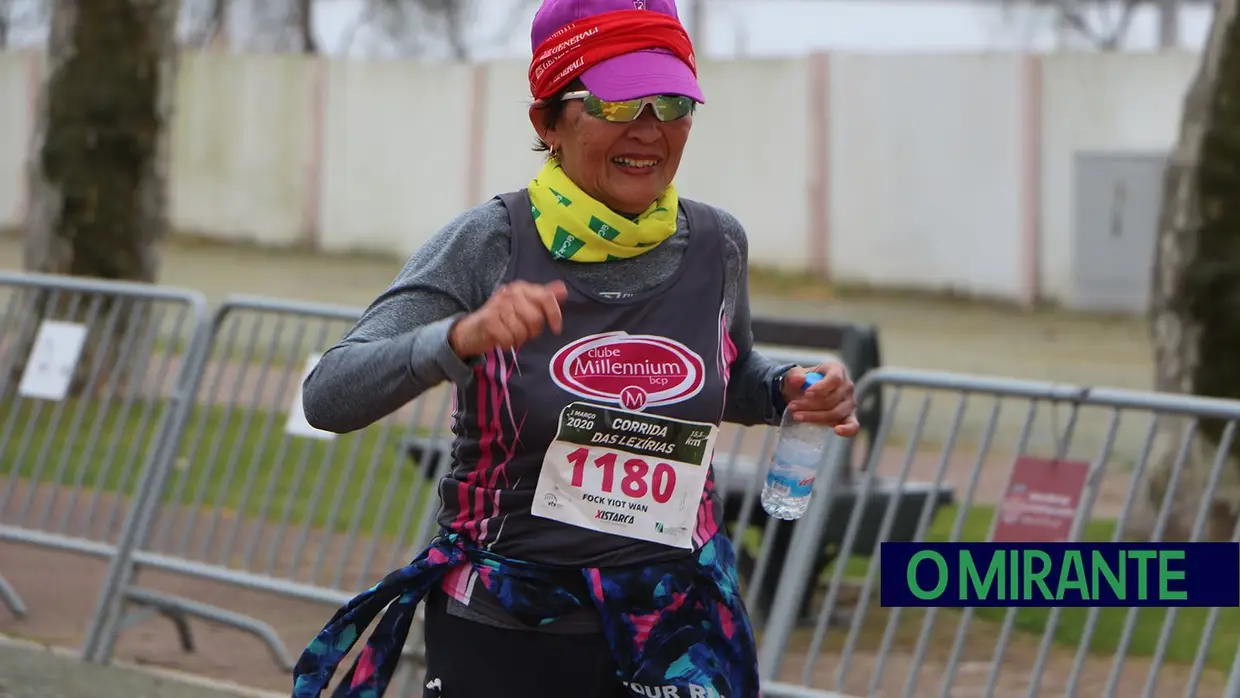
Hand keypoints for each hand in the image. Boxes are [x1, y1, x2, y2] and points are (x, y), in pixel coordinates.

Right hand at [449, 281, 568, 357]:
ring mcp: (498, 306)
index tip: (556, 329)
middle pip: (536, 318)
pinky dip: (507, 344)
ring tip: (510, 333)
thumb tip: (563, 290)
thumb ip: (543, 298)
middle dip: (532, 331)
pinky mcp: (489, 321)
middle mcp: (510, 293)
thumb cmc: (502, 317)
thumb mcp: (523, 305)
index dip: (554, 314)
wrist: (471, 330)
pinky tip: (501, 338)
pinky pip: (510, 339)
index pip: (546, 298)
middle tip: (522, 331)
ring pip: (523, 331)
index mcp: (521, 288)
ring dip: (519, 338)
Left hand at [781, 362, 859, 436]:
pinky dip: (847, 429)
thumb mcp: (795, 375)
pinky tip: (836, 431)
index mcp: (837, 370)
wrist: (804, 395)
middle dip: (809, 405)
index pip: (834, 379)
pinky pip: (853, 425)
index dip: (821, 388)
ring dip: (815, 417)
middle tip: (792, 406)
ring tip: (797, 416)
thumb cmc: (803, 382)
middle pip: (832, 399)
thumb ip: (795, 375)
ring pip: (835, 413)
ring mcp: (850, 402)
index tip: (806, 394)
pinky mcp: (849, 417)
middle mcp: (847, 386)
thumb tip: (799, 379)